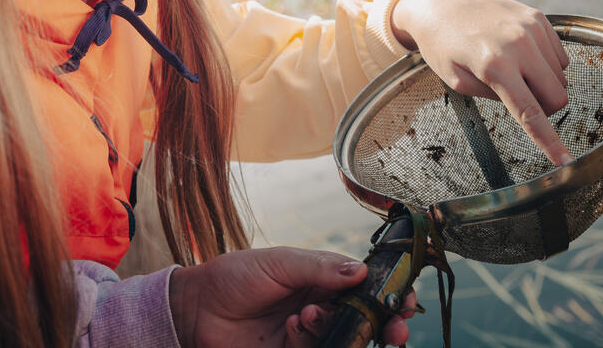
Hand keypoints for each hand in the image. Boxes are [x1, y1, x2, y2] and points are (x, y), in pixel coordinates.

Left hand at [168, 247, 411, 347]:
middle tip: (395, 329)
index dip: (388, 292)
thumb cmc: (234, 277)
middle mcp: (320, 306)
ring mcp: (309, 334)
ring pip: (346, 339)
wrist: (196, 310)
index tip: (406, 299)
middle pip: (365, 318)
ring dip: (338, 329)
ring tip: (309, 316)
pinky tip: (293, 327)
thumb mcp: (277, 263)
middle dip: (384, 323)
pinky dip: (310, 340)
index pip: (365, 285)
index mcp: (320, 278)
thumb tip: (361, 272)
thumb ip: (319, 268)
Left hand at [391, 0, 572, 164]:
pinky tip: (520, 55)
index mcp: (494, 65)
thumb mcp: (456, 81)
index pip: (530, 113)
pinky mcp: (538, 17)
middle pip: (557, 96)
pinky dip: (546, 63)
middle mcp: (518, 44)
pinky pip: (559, 54)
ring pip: (561, 76)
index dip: (550, 141)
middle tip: (518, 100)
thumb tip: (529, 107)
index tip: (566, 162)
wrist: (439, 2)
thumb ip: (493, 98)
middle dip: (545, 108)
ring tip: (511, 71)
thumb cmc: (442, 45)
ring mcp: (531, 28)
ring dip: (543, 83)